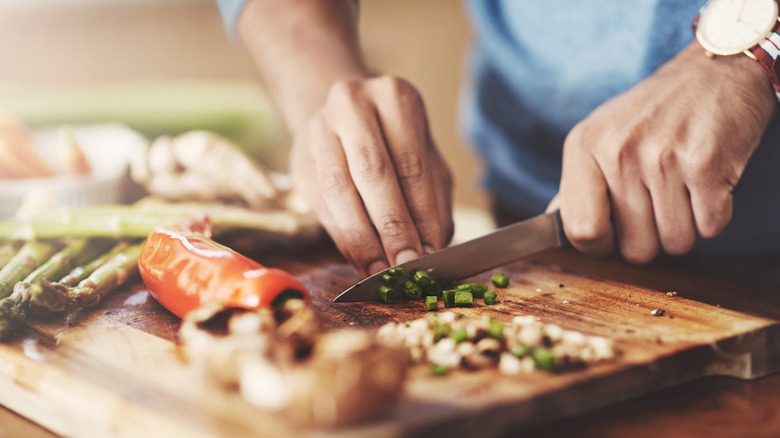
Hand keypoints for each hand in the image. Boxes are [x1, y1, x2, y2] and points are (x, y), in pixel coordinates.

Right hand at [290, 75, 453, 274]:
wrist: (343, 120)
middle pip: (373, 172)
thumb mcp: (426, 161)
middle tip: (406, 264)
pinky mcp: (299, 159)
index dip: (421, 214)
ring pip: (339, 189)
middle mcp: (353, 105)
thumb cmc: (396, 145)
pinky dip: (342, 237)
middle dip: (392, 226)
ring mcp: (320, 130)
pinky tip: (360, 259)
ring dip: (362, 237)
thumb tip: (432, 248)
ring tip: (381, 269)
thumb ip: (433, 201)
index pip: (412, 164)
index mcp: (395, 97)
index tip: (430, 253)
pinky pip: (320, 204)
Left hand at [554, 42, 774, 262]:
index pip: (580, 231)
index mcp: (583, 145)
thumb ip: (577, 183)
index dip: (601, 245)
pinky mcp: (706, 164)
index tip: (615, 234)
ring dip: (686, 226)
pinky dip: (714, 215)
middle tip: (660, 200)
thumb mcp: (601, 134)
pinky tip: (707, 181)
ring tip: (684, 186)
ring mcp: (662, 158)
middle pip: (635, 248)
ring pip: (675, 243)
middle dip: (652, 237)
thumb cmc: (654, 112)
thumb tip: (552, 223)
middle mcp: (618, 151)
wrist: (717, 69)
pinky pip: (710, 228)